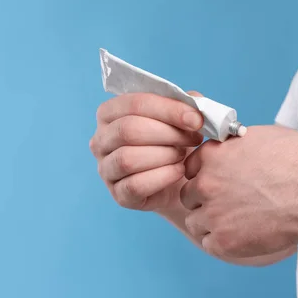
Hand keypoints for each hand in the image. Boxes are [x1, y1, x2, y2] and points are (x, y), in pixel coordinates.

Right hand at [90, 93, 203, 211]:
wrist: (179, 181)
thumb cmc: (175, 142)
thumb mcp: (181, 118)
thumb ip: (186, 105)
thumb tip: (194, 104)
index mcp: (110, 113)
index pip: (134, 104)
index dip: (168, 110)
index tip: (196, 120)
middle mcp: (100, 140)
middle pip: (128, 130)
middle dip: (167, 133)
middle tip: (193, 139)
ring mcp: (105, 169)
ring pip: (128, 158)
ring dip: (164, 155)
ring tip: (183, 155)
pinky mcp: (118, 194)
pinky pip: (135, 185)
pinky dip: (162, 177)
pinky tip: (179, 171)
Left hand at [180, 125, 297, 258]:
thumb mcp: (262, 138)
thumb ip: (236, 147)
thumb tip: (232, 150)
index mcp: (213, 155)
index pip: (190, 168)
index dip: (204, 176)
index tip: (218, 183)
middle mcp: (206, 183)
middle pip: (188, 196)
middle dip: (204, 200)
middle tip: (229, 205)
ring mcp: (213, 213)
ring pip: (195, 222)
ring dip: (211, 223)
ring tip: (239, 223)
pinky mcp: (224, 241)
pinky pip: (208, 244)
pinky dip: (223, 243)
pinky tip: (243, 236)